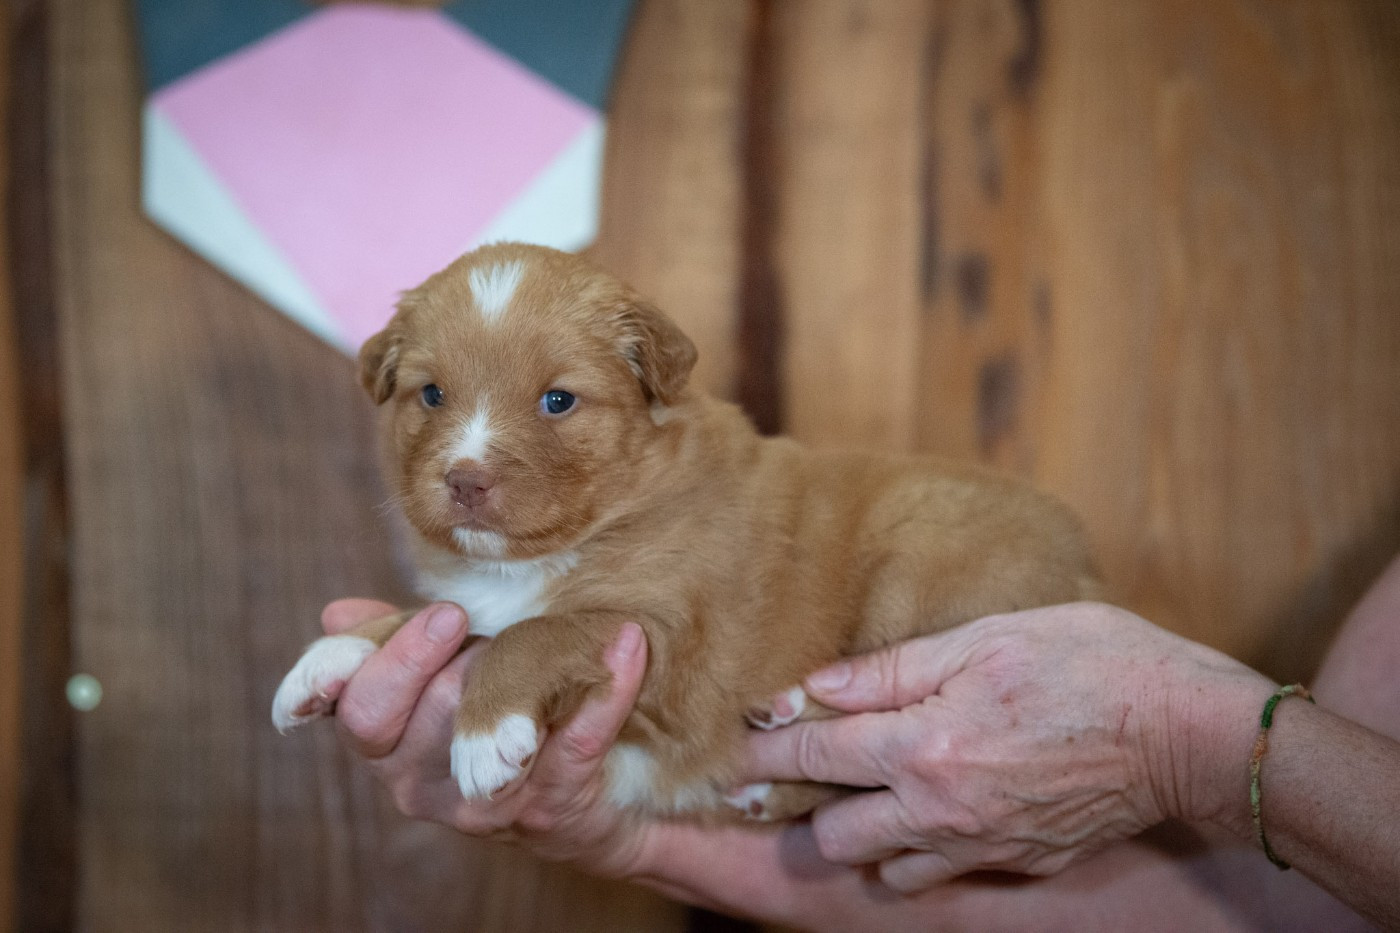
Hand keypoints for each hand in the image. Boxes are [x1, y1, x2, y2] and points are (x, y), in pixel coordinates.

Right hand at [320, 599, 653, 875]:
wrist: (585, 794)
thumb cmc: (495, 715)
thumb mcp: (437, 674)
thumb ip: (389, 643)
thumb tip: (337, 615)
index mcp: (386, 741)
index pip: (355, 708)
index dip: (373, 666)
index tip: (437, 615)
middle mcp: (420, 783)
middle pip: (411, 718)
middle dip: (436, 663)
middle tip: (458, 620)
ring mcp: (486, 802)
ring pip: (483, 738)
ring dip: (509, 680)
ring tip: (533, 636)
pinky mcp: (552, 809)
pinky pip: (577, 744)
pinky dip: (607, 692)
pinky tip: (627, 647)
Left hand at [746, 602, 1275, 892]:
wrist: (1186, 731)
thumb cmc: (1089, 662)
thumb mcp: (983, 639)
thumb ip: (893, 668)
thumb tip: (819, 684)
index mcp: (924, 744)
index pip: (817, 754)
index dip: (771, 749)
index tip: (745, 744)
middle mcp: (940, 809)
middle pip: (834, 834)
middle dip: (807, 806)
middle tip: (801, 778)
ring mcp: (981, 845)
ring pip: (885, 867)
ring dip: (863, 838)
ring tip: (862, 800)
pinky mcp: (1020, 861)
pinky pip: (945, 875)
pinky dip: (921, 855)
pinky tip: (927, 819)